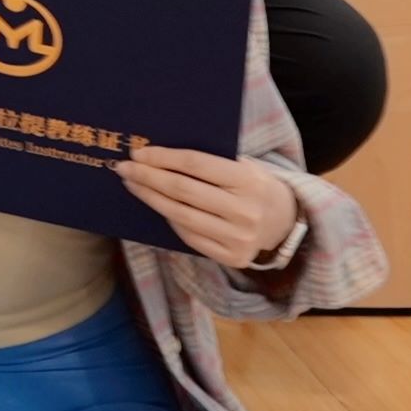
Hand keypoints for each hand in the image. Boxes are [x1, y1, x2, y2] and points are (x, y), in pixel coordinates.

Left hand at [124, 143, 306, 270]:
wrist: (286, 223)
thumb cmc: (255, 186)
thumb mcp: (244, 166)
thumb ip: (212, 161)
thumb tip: (160, 153)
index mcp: (248, 181)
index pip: (196, 165)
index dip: (164, 158)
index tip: (138, 152)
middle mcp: (244, 211)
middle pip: (183, 190)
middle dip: (149, 177)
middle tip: (125, 167)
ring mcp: (238, 238)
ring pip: (181, 216)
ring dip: (151, 198)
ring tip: (133, 185)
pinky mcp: (231, 257)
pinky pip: (188, 236)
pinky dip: (169, 219)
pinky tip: (156, 205)